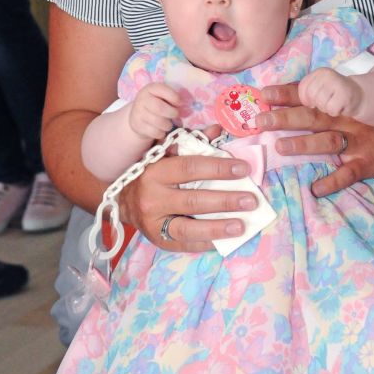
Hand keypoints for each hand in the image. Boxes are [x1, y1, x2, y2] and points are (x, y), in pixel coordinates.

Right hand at [118, 149, 258, 252]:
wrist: (123, 200)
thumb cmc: (151, 173)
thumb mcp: (166, 154)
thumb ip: (192, 142)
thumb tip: (217, 130)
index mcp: (156, 171)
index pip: (190, 168)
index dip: (218, 168)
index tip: (243, 168)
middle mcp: (153, 198)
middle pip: (193, 200)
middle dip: (225, 200)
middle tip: (251, 199)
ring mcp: (154, 222)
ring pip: (188, 227)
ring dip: (218, 227)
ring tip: (242, 225)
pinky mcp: (158, 240)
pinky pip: (184, 243)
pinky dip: (206, 242)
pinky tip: (225, 240)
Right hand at [129, 83, 180, 139]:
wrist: (138, 116)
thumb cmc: (156, 104)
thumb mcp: (162, 97)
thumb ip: (172, 98)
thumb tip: (184, 108)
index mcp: (151, 88)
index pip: (163, 90)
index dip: (175, 97)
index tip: (180, 103)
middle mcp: (142, 99)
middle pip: (160, 108)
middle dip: (172, 113)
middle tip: (175, 115)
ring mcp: (138, 113)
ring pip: (158, 122)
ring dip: (168, 125)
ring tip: (168, 124)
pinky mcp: (137, 126)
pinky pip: (154, 132)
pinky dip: (161, 133)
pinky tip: (161, 130)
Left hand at [258, 82, 373, 197]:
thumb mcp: (351, 109)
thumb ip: (324, 107)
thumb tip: (288, 105)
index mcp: (340, 106)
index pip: (309, 97)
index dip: (286, 94)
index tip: (264, 94)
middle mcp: (346, 121)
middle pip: (313, 117)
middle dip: (285, 118)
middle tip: (260, 121)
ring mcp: (357, 142)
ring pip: (328, 141)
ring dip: (304, 144)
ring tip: (281, 147)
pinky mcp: (367, 163)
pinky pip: (348, 173)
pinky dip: (332, 181)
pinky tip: (316, 188)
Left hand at [298, 67, 362, 117]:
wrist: (359, 95)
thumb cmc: (334, 94)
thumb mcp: (320, 88)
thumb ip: (307, 90)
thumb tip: (302, 101)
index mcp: (320, 72)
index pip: (303, 87)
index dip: (306, 99)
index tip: (314, 101)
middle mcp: (328, 74)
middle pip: (311, 95)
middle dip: (317, 103)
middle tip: (327, 102)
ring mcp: (337, 83)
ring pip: (320, 103)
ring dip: (326, 108)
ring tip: (334, 103)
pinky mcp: (345, 95)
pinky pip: (331, 109)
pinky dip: (335, 112)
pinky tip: (341, 106)